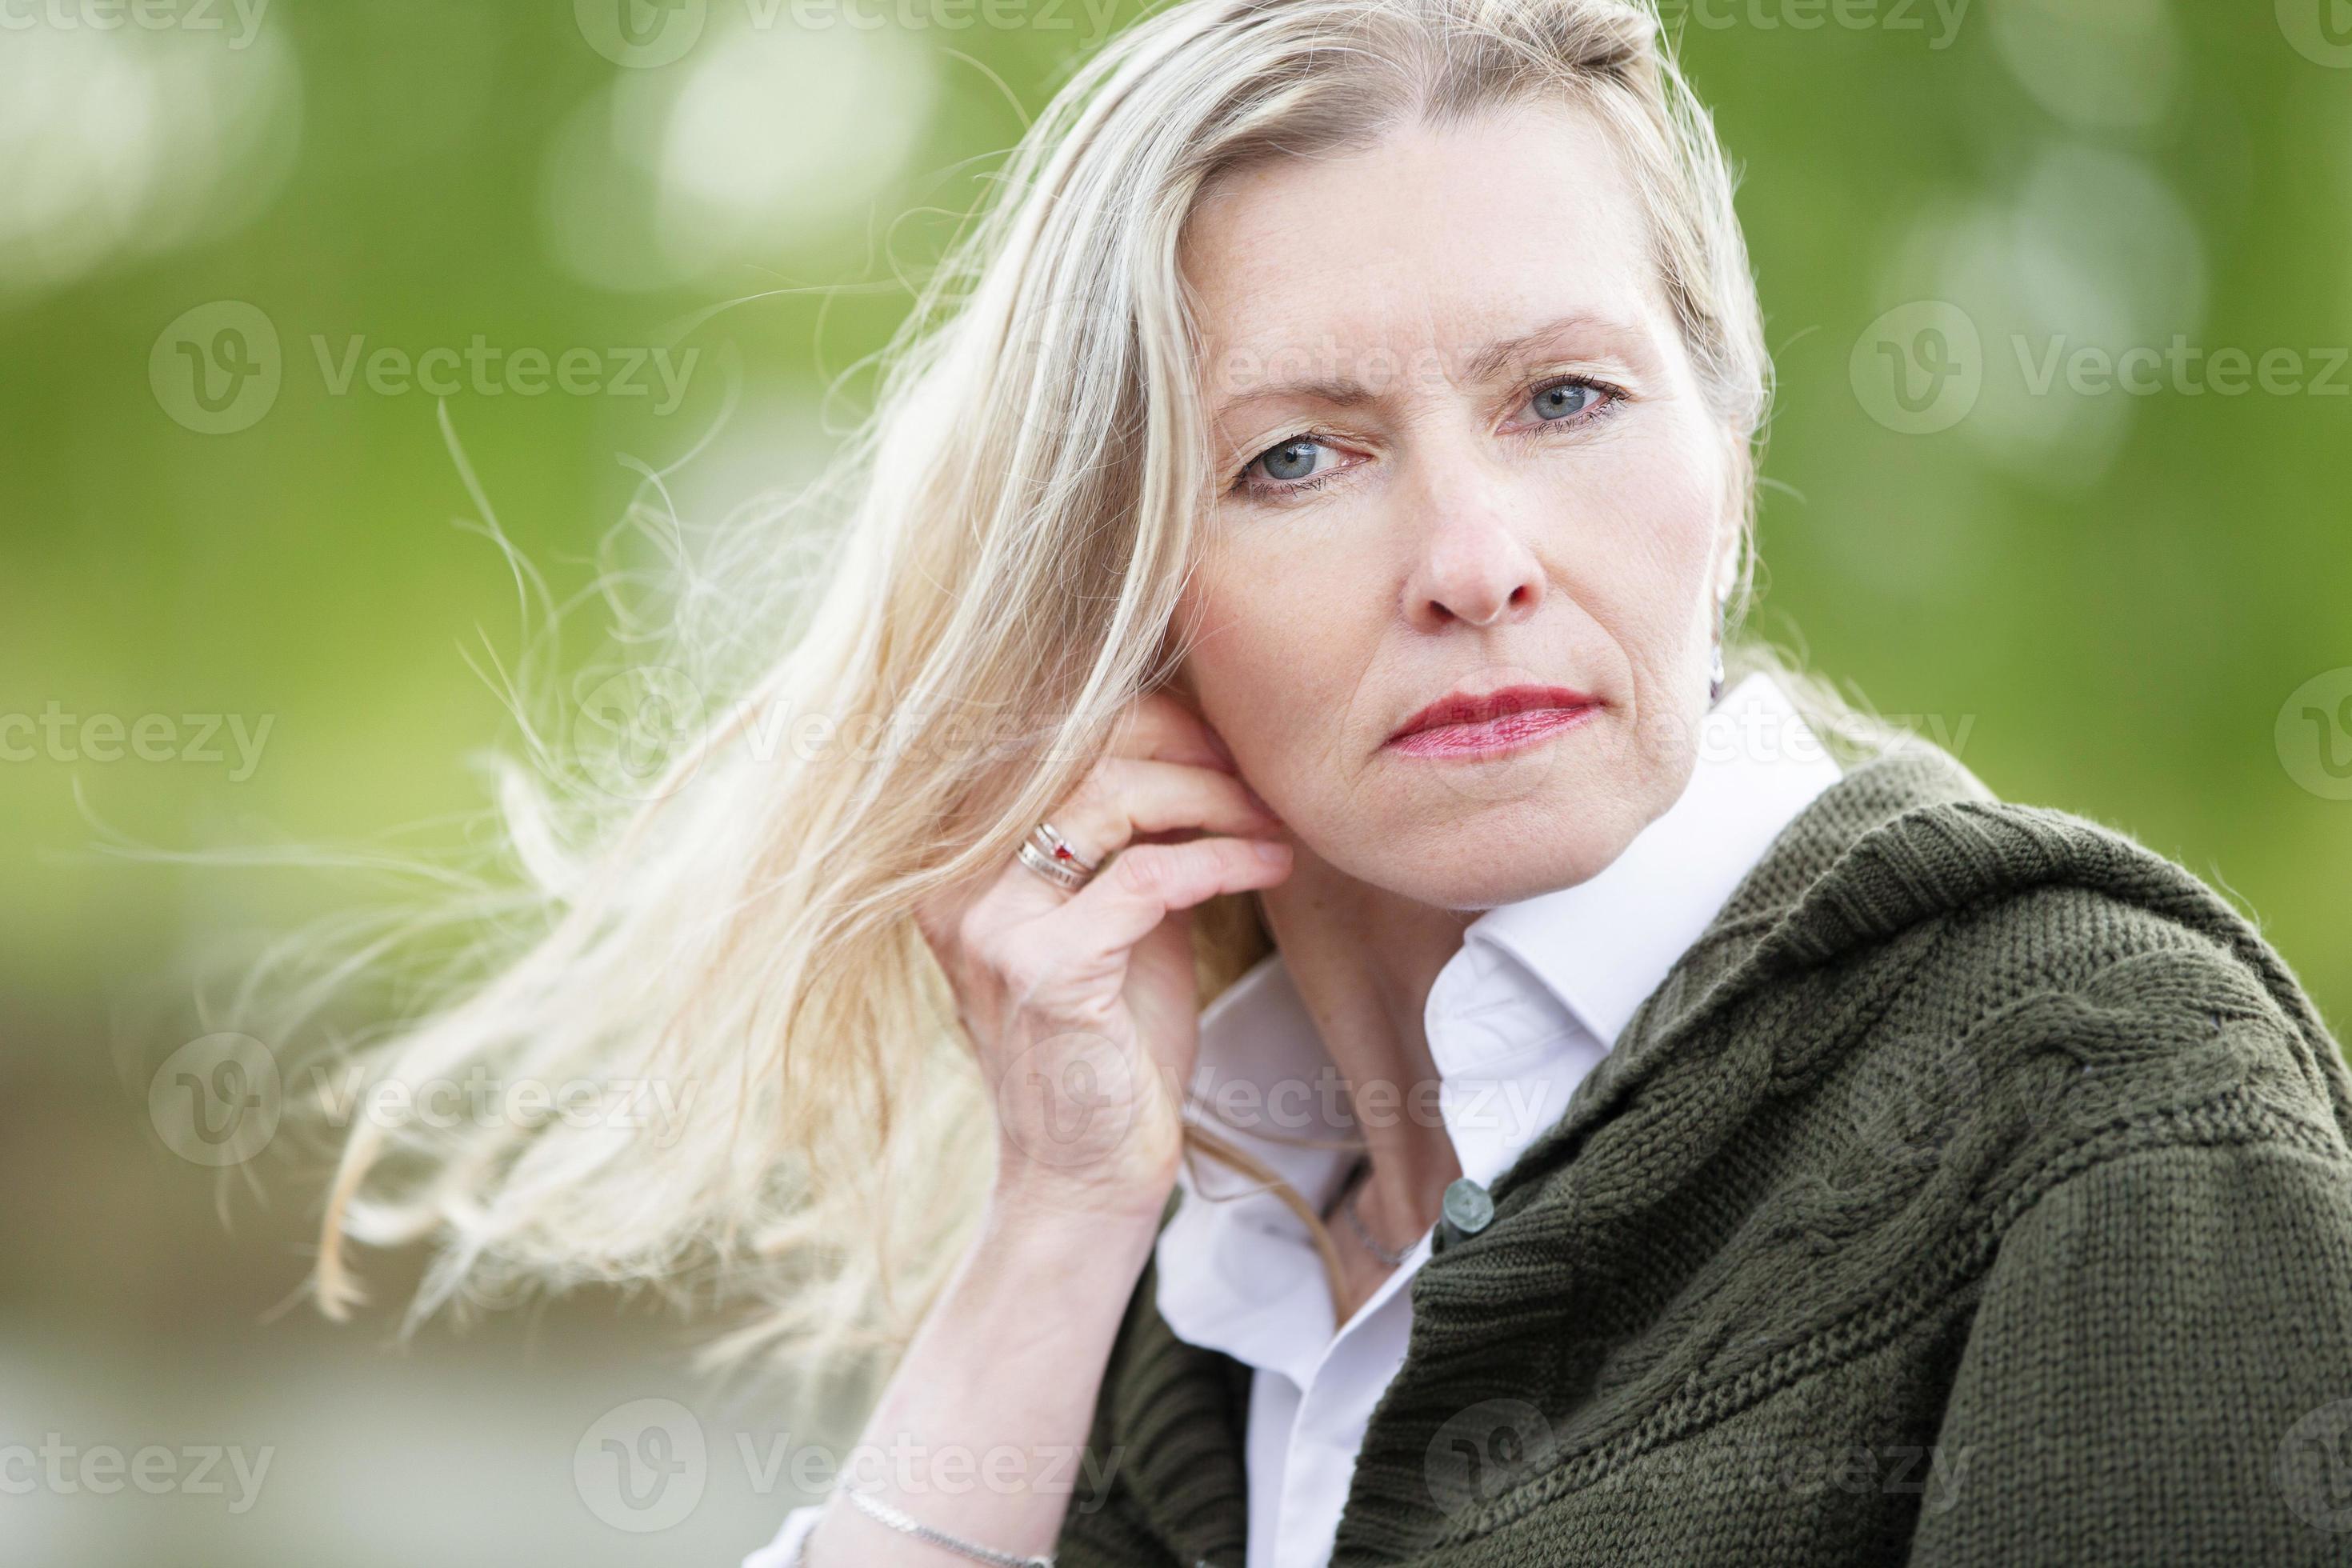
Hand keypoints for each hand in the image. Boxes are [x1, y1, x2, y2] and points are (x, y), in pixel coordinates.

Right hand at [913, 692, 1290, 1217]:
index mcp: (957, 859)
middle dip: (1187, 749)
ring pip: (1112, 801)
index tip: (1226, 738)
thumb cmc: (1109, 1041)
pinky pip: (1145, 877)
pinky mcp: (1046, 972)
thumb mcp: (1111, 914)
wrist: (1085, 1172)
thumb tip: (1198, 738)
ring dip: (1214, 799)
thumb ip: (1128, 833)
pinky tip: (1268, 866)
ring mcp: (991, 926)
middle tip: (1259, 773)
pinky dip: (1220, 860)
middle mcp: (955, 882)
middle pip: (1078, 752)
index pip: (1045, 735)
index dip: (1147, 719)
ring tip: (1270, 820)